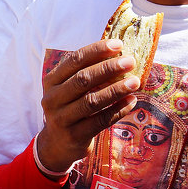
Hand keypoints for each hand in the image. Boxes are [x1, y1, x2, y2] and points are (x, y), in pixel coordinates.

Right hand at [35, 39, 138, 175]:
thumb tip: (118, 55)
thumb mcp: (67, 90)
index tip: (118, 44)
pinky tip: (131, 101)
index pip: (74, 61)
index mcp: (51, 82)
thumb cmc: (69, 109)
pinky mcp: (75, 135)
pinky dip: (118, 110)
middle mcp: (52, 99)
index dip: (96, 51)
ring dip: (116, 90)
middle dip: (108, 68)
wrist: (56, 144)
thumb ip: (84, 74)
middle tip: (130, 61)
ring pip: (92, 101)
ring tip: (135, 81)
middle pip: (83, 79)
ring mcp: (62, 118)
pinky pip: (100, 120)